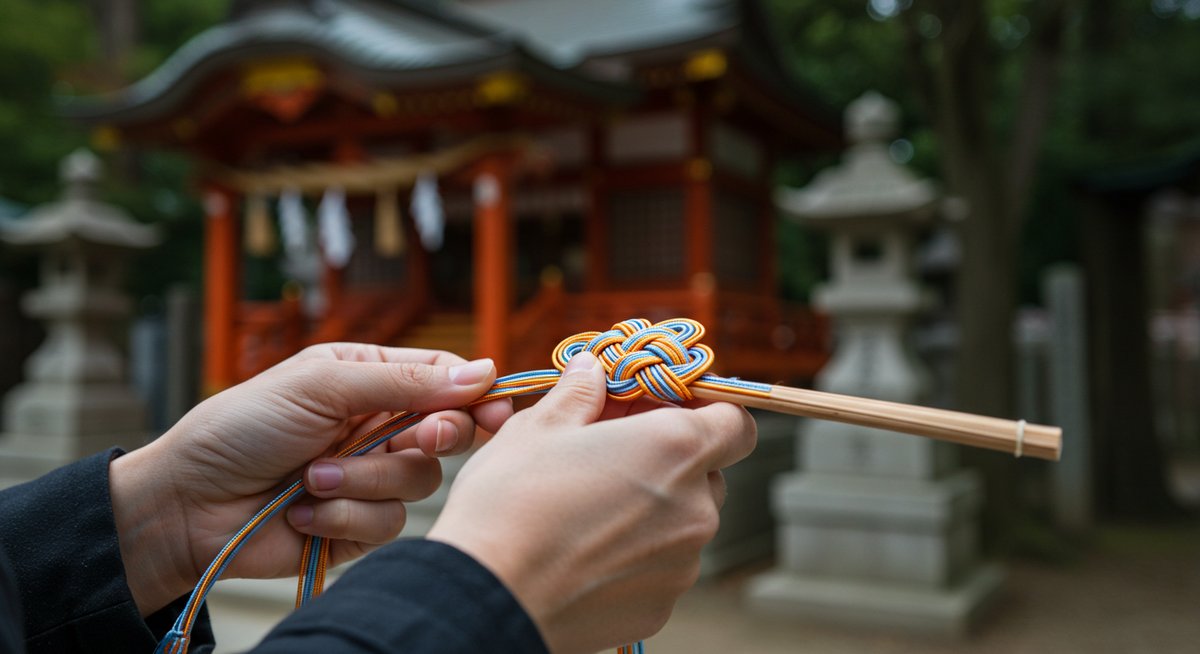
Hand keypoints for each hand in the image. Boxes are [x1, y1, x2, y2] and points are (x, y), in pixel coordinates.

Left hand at [108, 343, 511, 614]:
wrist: (187, 504)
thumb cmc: (241, 428)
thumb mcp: (321, 385)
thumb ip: (404, 381)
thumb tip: (483, 371)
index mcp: (369, 379)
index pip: (443, 379)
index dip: (475, 394)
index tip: (496, 408)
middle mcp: (377, 426)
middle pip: (447, 432)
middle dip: (435, 436)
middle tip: (419, 438)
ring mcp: (368, 478)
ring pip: (419, 482)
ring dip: (364, 481)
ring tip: (310, 478)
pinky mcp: (356, 527)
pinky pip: (386, 525)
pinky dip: (342, 517)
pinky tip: (302, 510)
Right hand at [427, 352, 756, 652]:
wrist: (487, 597)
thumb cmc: (510, 504)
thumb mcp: (538, 428)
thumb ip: (579, 394)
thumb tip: (592, 371)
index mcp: (675, 449)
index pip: (736, 423)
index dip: (706, 412)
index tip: (664, 411)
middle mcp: (695, 508)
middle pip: (707, 472)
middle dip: (669, 461)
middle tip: (611, 455)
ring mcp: (683, 564)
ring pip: (683, 522)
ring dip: (652, 510)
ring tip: (587, 509)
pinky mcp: (661, 606)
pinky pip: (661, 567)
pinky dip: (636, 556)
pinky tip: (583, 551)